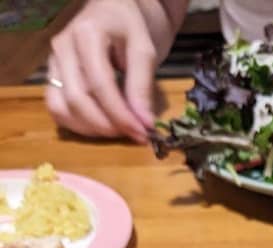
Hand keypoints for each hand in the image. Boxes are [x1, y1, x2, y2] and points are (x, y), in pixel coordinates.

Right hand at [45, 0, 159, 141]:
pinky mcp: (52, 77)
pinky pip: (57, 109)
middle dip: (107, 125)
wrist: (114, 13)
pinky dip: (78, 125)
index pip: (99, 84)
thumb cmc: (130, 28)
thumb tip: (144, 124)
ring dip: (92, 129)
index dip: (121, 115)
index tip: (143, 133)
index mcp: (86, 34)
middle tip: (134, 134)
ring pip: (62, 108)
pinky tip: (101, 127)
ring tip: (119, 131)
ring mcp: (53, 63)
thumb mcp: (144, 51)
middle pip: (77, 100)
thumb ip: (142, 87)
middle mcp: (62, 48)